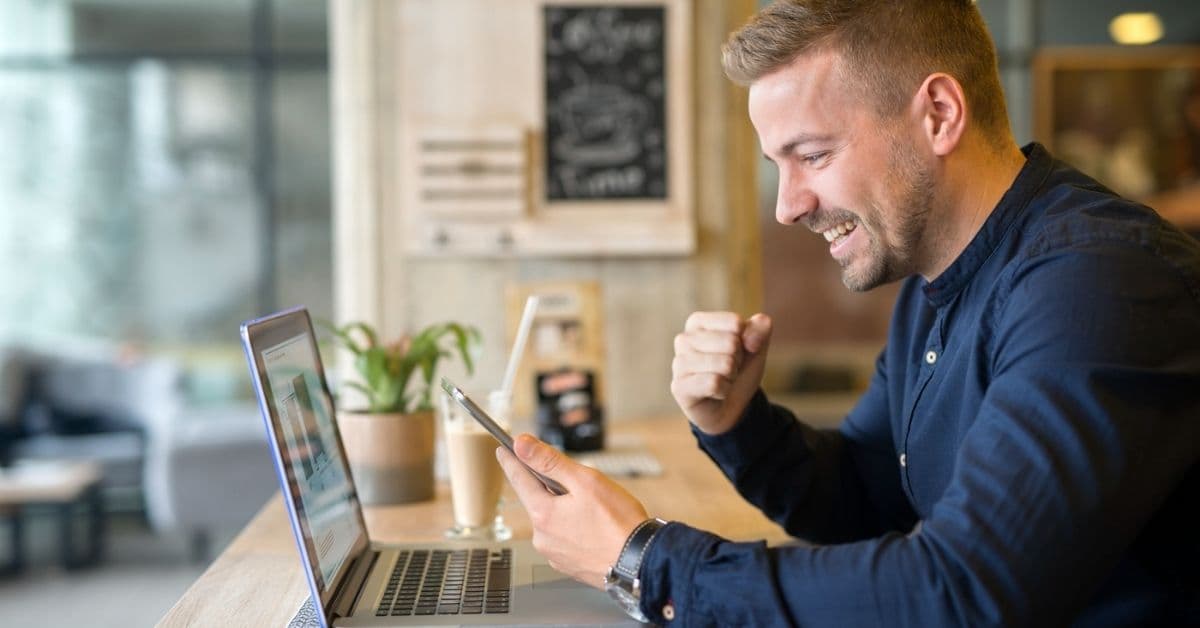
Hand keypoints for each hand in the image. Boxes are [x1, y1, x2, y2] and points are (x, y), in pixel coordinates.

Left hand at [497, 435, 648, 588]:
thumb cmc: (619, 523)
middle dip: (550, 487)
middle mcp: (542, 537)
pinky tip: (594, 527)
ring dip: (564, 509)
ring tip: (594, 509)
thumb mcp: (585, 481)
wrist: (641, 562)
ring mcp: (554, 554)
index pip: (519, 479)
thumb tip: (521, 445)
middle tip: (575, 482)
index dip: (511, 460)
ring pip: (552, 520)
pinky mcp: (568, 564)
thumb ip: (550, 461)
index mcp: (543, 514)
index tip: (503, 450)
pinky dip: (573, 528)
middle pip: (537, 499)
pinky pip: (564, 538)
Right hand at [670, 311, 772, 434]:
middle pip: (731, 343)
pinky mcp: (679, 387)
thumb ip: (760, 329)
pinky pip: (714, 383)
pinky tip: (715, 393)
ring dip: (731, 376)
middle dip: (738, 360)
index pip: (735, 323)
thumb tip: (752, 338)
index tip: (735, 352)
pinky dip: (724, 390)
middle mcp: (683, 339)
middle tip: (728, 370)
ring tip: (722, 380)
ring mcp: (679, 364)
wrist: (730, 406)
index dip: (745, 340)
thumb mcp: (755, 346)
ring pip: (724, 364)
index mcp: (698, 322)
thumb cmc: (738, 370)